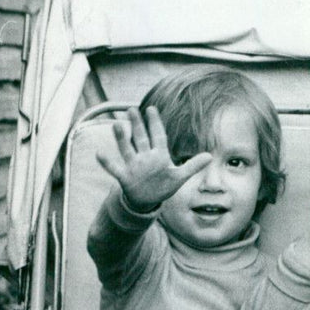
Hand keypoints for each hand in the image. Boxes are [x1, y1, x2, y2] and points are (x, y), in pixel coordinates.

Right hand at [96, 105, 210, 210]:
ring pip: (127, 149)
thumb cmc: (163, 186)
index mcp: (159, 155)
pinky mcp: (125, 176)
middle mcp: (144, 157)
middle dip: (137, 125)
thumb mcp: (179, 177)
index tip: (151, 109)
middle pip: (140, 138)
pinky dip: (107, 162)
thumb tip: (209, 156)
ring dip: (122, 138)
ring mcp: (134, 165)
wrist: (147, 200)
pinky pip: (115, 168)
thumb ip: (192, 166)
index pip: (157, 136)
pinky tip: (100, 153)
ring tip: (117, 125)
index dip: (155, 123)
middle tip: (131, 110)